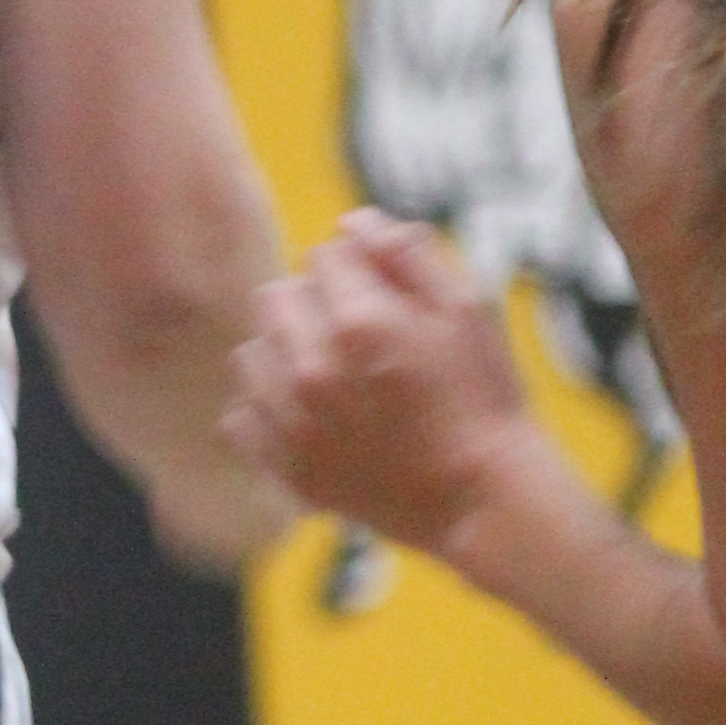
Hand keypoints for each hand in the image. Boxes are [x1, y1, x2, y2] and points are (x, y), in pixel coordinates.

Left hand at [223, 211, 533, 559]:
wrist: (481, 501)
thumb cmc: (485, 398)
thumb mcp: (471, 308)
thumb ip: (410, 252)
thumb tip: (353, 223)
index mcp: (361, 322)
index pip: (325, 254)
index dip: (358, 267)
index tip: (385, 297)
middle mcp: (313, 370)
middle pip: (278, 297)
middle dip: (314, 304)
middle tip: (360, 337)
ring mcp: (294, 423)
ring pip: (252, 353)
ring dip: (284, 354)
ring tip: (332, 377)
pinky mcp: (287, 468)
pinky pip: (240, 415)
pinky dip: (268, 410)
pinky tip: (313, 417)